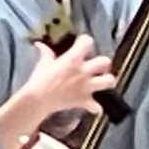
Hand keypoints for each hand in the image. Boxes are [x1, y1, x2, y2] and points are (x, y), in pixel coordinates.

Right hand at [0, 32, 116, 148]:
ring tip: (101, 82)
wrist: (39, 99)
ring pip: (109, 81)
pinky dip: (96, 108)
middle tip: (97, 66)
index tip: (82, 44)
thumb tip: (39, 45)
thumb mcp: (43, 64)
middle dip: (103, 63)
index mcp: (73, 59)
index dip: (85, 41)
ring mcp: (86, 86)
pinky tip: (94, 107)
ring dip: (107, 81)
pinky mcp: (83, 100)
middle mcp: (84, 71)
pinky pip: (96, 107)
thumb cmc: (40, 79)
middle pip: (105, 62)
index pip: (87, 42)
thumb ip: (45, 53)